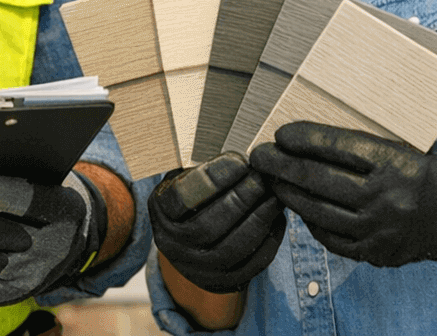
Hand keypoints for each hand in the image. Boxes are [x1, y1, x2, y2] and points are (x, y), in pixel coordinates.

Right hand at [149, 152, 285, 292]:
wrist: (191, 234)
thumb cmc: (195, 192)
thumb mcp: (188, 173)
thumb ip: (205, 164)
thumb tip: (241, 155)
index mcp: (160, 210)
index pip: (182, 197)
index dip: (214, 178)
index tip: (240, 160)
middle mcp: (171, 244)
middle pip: (207, 226)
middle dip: (240, 199)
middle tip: (262, 178)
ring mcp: (195, 269)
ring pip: (231, 250)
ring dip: (258, 219)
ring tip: (274, 195)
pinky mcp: (221, 282)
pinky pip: (250, 266)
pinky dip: (269, 240)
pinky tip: (276, 217)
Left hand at [250, 122, 436, 271]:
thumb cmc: (425, 169)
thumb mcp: (405, 144)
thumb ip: (366, 140)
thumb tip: (312, 131)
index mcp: (396, 161)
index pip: (339, 145)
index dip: (305, 138)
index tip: (280, 133)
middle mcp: (387, 197)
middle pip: (320, 179)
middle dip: (283, 166)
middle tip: (259, 155)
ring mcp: (381, 229)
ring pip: (320, 211)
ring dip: (289, 194)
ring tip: (272, 181)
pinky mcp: (377, 253)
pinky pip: (332, 238)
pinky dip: (312, 222)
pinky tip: (300, 207)